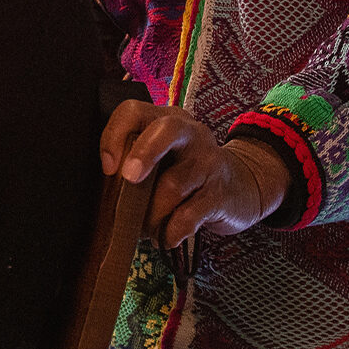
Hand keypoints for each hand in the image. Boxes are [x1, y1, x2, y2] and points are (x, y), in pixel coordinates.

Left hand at [100, 100, 290, 247]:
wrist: (244, 186)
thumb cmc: (187, 172)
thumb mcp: (162, 157)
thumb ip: (135, 161)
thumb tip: (104, 187)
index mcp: (166, 120)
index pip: (133, 111)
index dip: (114, 135)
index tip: (107, 168)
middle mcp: (191, 134)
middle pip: (166, 130)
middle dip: (143, 154)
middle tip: (128, 179)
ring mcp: (209, 161)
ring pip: (174, 183)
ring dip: (152, 212)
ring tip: (145, 228)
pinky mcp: (221, 193)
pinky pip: (191, 213)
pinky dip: (172, 230)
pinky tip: (166, 237)